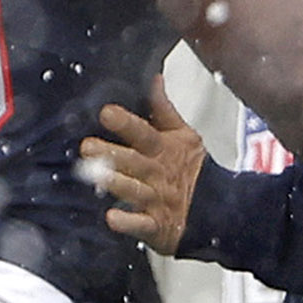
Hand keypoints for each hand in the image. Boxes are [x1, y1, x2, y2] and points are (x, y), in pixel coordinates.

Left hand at [79, 75, 205, 254]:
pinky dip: (128, 223)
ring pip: (134, 190)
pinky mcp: (156, 225)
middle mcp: (156, 172)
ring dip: (117, 183)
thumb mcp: (182, 135)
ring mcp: (156, 199)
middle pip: (133, 161)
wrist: (216, 208)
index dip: (126, 123)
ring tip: (96, 177)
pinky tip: (111, 218)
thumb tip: (154, 78)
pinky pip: (141, 224)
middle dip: (111, 153)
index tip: (106, 112)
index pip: (144, 132)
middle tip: (86, 146)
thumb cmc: (190, 168)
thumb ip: (163, 109)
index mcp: (162, 148)